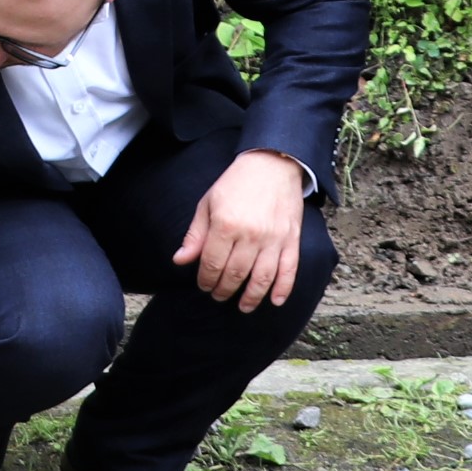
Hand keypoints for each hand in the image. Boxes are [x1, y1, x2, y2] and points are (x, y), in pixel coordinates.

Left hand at [172, 149, 308, 313]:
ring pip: (262, 278)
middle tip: (218, 296)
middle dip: (224, 289)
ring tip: (243, 306)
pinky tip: (275, 301)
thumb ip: (195, 235)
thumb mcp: (208, 204)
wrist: (272, 165)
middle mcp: (250, 235)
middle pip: (235, 274)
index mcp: (225, 225)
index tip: (204, 286)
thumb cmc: (235, 184)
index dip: (206, 279)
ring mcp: (274, 239)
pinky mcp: (292, 240)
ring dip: (251, 297)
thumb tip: (180, 261)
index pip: (212, 264)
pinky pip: (289, 271)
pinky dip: (283, 289)